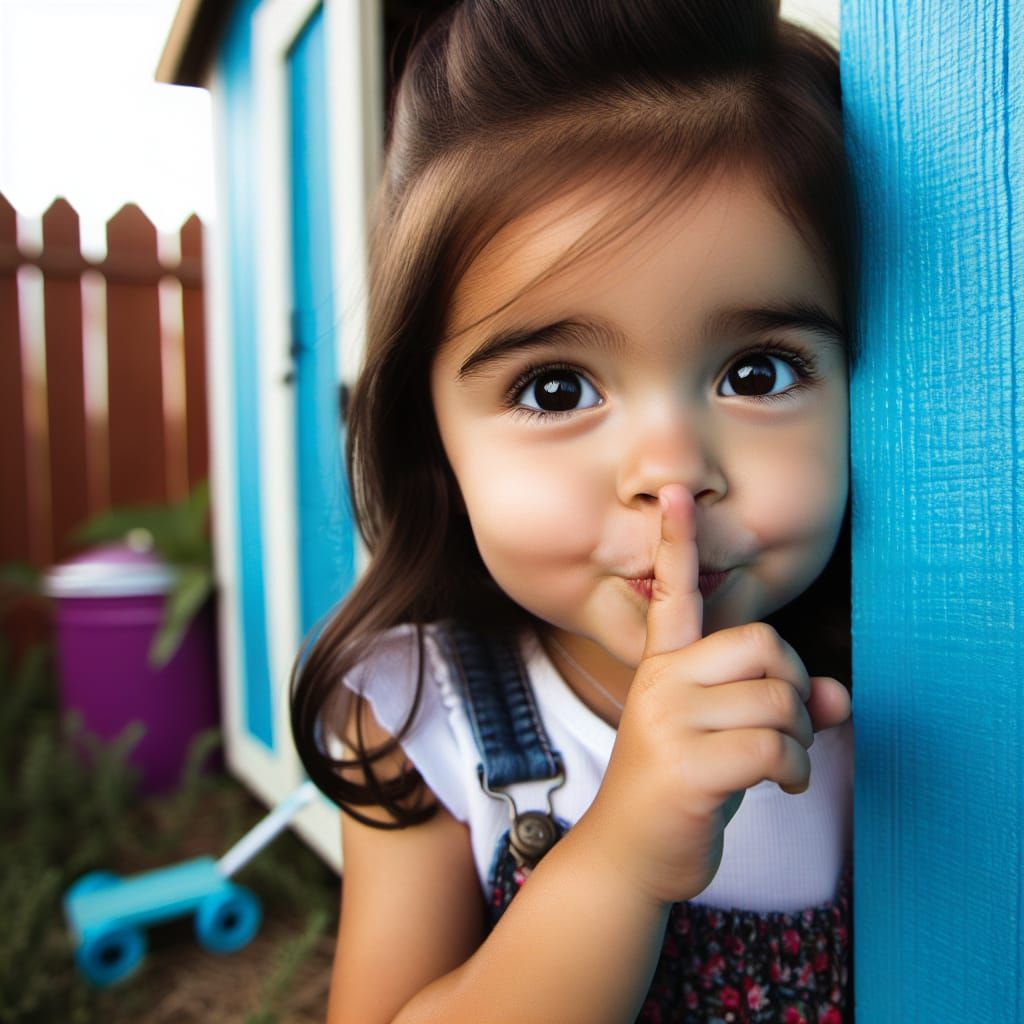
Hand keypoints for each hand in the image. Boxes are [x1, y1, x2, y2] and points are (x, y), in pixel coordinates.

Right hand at [582, 484, 851, 906]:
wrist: (629, 853)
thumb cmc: (680, 787)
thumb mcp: (726, 736)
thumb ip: (779, 706)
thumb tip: (839, 696)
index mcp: (664, 665)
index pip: (672, 594)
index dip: (677, 543)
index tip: (673, 495)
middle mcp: (662, 682)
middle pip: (762, 646)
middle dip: (793, 687)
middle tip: (784, 724)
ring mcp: (669, 722)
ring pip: (777, 701)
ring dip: (798, 739)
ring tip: (776, 762)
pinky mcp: (686, 765)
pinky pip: (774, 747)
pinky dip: (793, 770)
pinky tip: (776, 786)